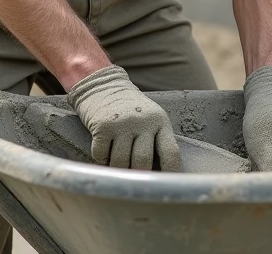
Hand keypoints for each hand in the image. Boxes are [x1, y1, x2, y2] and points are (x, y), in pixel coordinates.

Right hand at [66, 65, 181, 170]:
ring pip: (121, 162)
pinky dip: (101, 160)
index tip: (165, 186)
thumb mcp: (150, 117)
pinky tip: (104, 153)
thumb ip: (156, 140)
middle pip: (143, 162)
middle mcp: (142, 122)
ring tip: (118, 165)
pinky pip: (101, 156)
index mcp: (160, 121)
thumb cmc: (130, 108)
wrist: (102, 85)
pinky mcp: (102, 126)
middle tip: (134, 181)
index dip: (170, 173)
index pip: (171, 152)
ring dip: (118, 170)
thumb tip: (159, 176)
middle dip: (138, 176)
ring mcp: (122, 123)